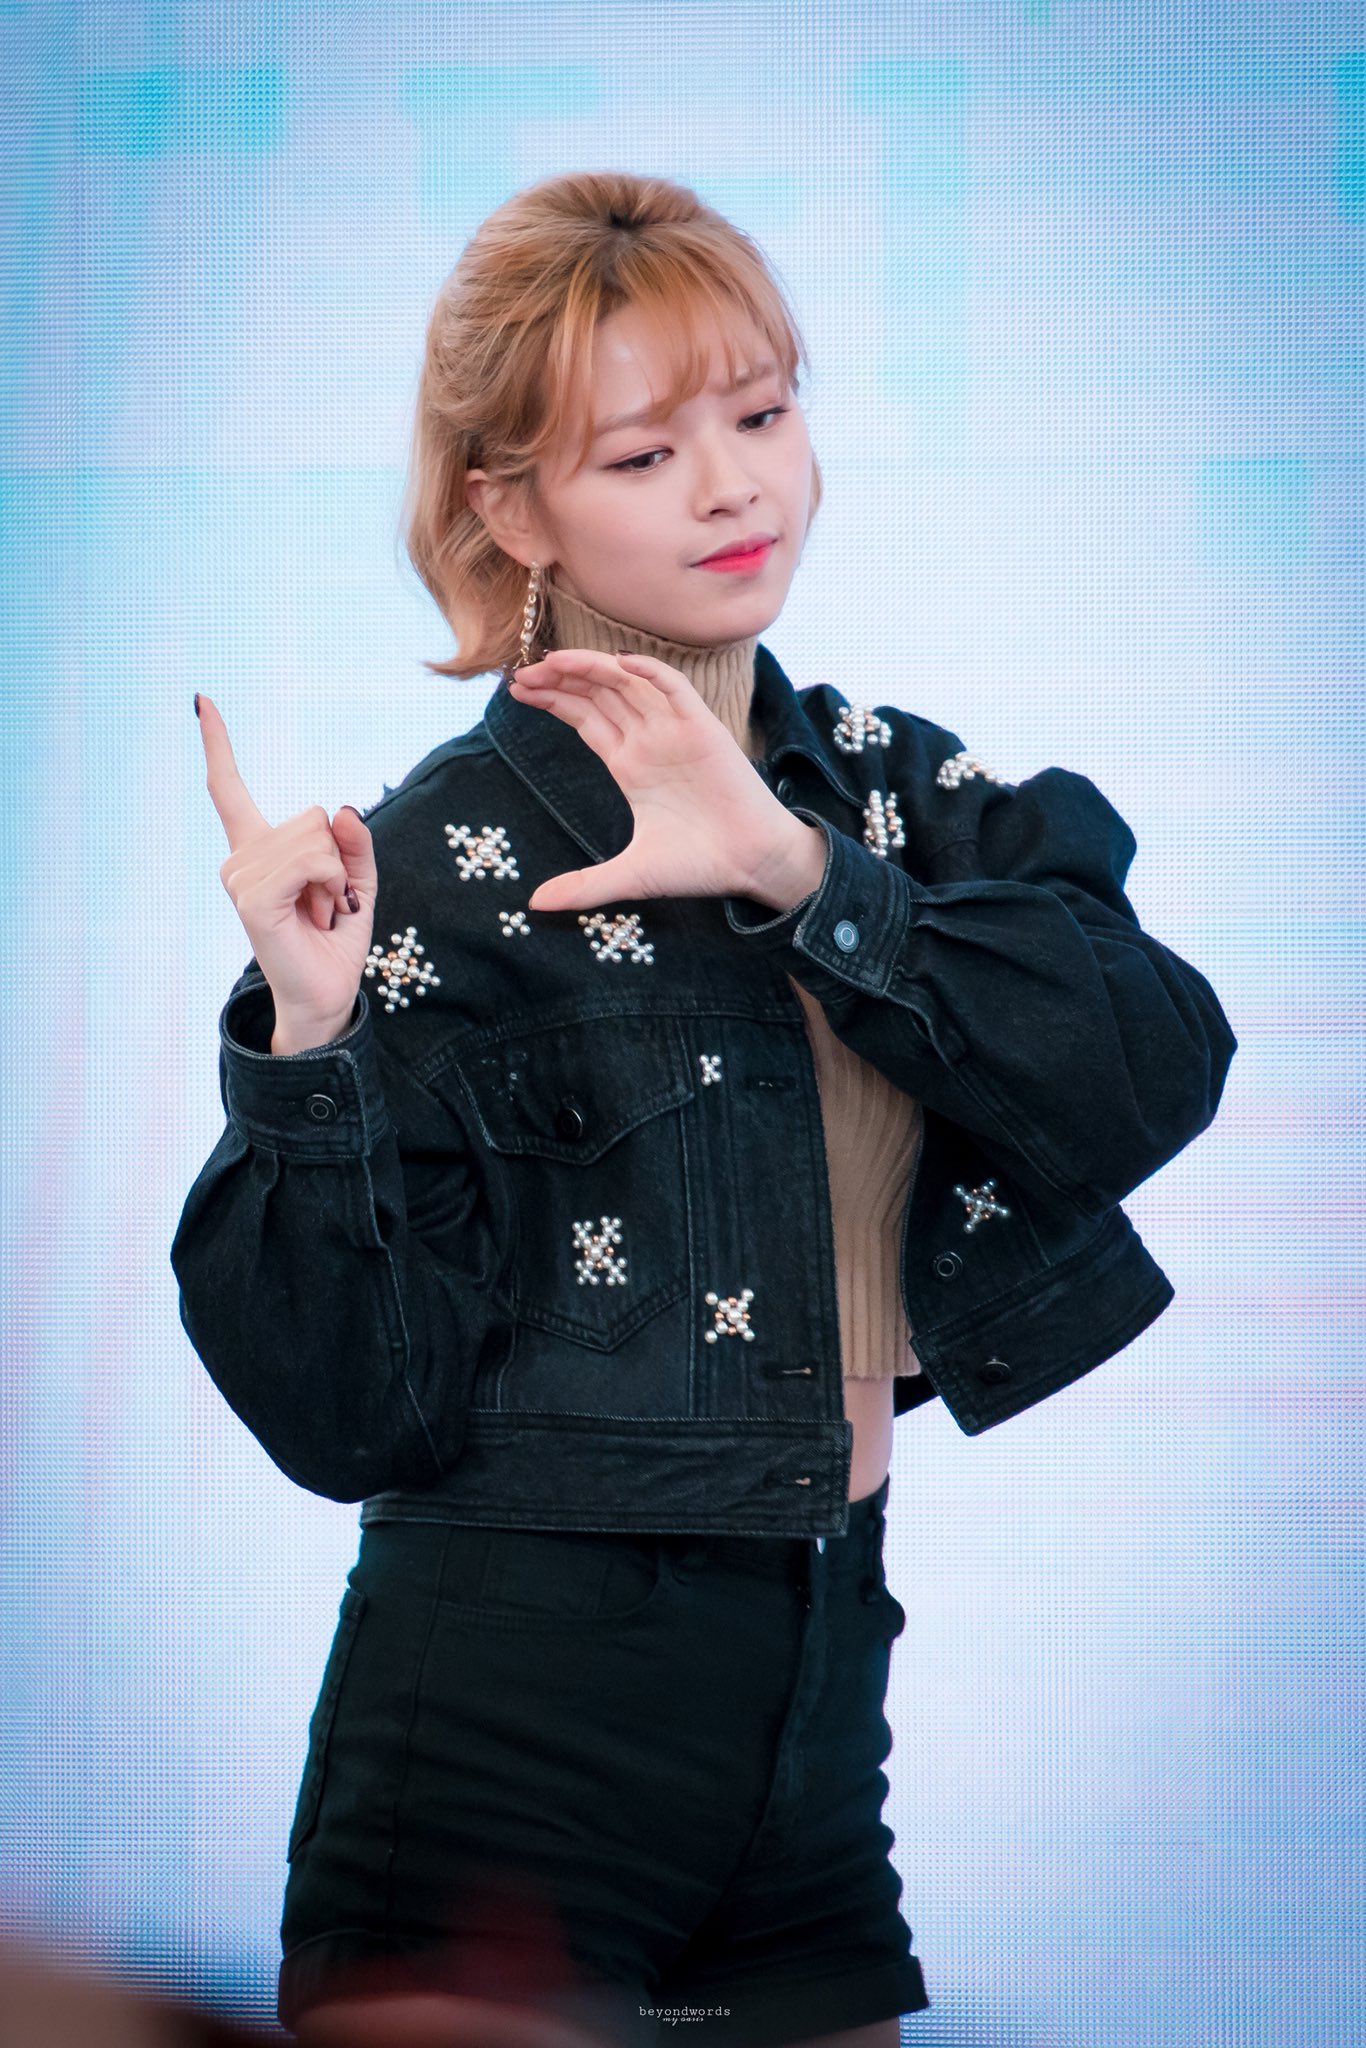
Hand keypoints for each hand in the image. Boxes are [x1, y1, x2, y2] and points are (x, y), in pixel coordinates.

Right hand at [197, 693, 377, 1043]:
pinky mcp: (251, 900)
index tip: (202, 700)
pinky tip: (317, 914)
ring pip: (316, 839)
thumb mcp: (356, 881)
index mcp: (258, 849)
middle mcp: (240, 858)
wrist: (327, 992)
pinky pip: (309, 863)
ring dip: (335, 878)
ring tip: (318, 912)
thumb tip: (345, 808)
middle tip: (324, 902)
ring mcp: (240, 878)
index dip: (218, 744)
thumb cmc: (336, 936)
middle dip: (337, 859)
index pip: (227, 788)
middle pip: (313, 816)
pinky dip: (330, 886)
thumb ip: (354, 844)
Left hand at [506, 649, 825, 912]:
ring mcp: (675, 731)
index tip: (517, 691)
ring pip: (629, 683)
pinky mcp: (703, 729)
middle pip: (598, 693)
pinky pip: (676, 690)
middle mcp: (649, 741)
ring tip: (553, 661)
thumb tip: (535, 905)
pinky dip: (651, 672)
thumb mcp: (629, 876)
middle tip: (521, 673)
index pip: (585, 718)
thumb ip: (582, 886)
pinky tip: (621, 664)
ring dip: (592, 668)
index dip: (553, 700)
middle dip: (560, 679)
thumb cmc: (699, 866)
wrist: (752, 864)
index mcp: (630, 766)